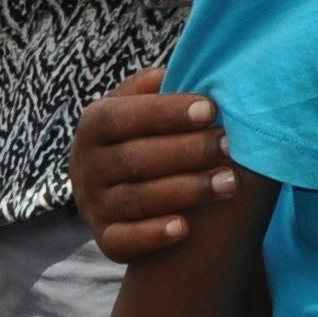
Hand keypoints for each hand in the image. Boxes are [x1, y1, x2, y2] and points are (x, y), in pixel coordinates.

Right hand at [71, 72, 236, 260]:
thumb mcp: (133, 106)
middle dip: (187, 152)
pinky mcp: (106, 239)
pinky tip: (184, 229)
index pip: (125, 117)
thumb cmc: (138, 137)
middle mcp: (87, 166)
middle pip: (135, 159)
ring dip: (185, 191)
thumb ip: (149, 90)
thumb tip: (165, 75)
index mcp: (94, 125)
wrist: (110, 188)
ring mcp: (94, 205)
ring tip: (229, 183)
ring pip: (137, 200)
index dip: (167, 113)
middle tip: (230, 146)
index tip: (210, 109)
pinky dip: (151, 236)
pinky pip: (123, 241)